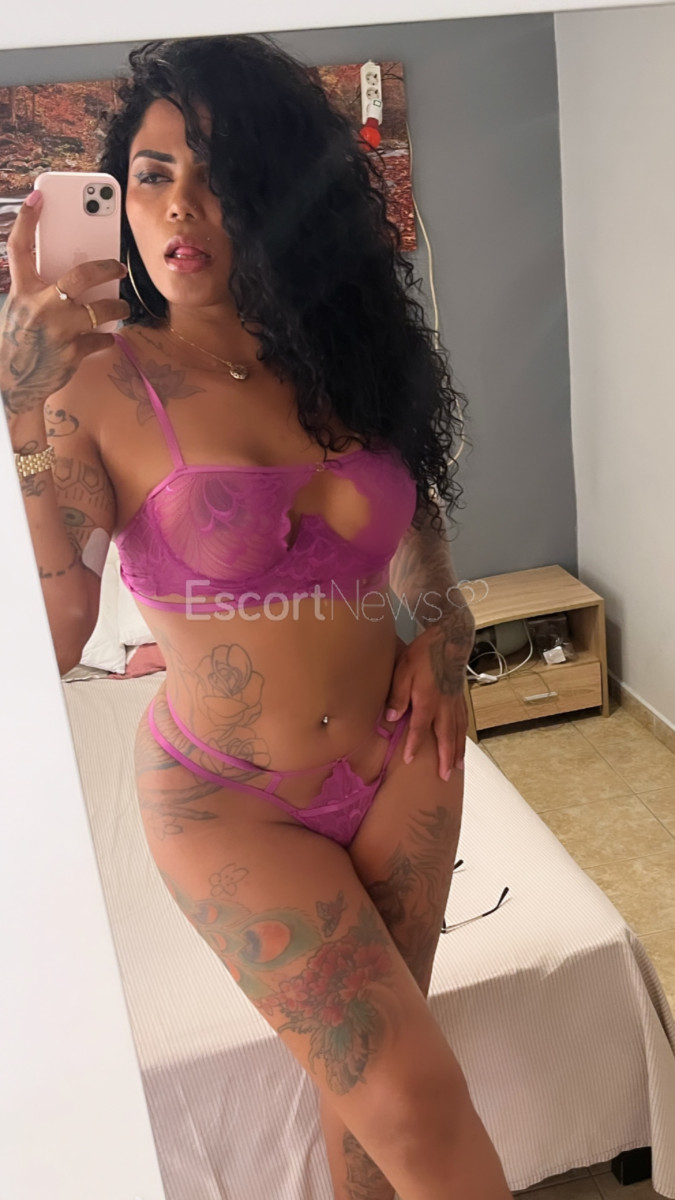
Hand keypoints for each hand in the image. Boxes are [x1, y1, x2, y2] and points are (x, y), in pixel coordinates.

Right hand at [0, 189, 129, 417]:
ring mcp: (59, 331)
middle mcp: (40, 307)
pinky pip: (101, 339)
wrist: (15, 383)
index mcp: (23, 292)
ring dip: (117, 307)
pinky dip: (106, 338)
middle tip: (119, 266)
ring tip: (121, 306)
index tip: (38, 197)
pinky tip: (107, 336)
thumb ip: (39, 290)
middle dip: (105, 267)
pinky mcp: (73, 353)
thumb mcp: (19, 309)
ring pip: (100, 310)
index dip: (27, 220)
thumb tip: (73, 279)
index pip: (20, 248)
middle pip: (80, 276)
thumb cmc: (20, 341)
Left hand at [385, 621, 471, 780]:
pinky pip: (463, 721)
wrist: (450, 638)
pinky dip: (464, 735)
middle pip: (446, 736)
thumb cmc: (424, 653)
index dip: (414, 744)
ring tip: (458, 767)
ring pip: (458, 731)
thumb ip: (397, 695)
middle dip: (445, 758)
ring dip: (458, 750)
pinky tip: (463, 742)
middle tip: (445, 777)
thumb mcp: (403, 670)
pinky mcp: (460, 697)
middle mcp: (445, 704)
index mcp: (429, 699)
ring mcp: (455, 701)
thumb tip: (391, 717)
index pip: (420, 727)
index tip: (408, 760)